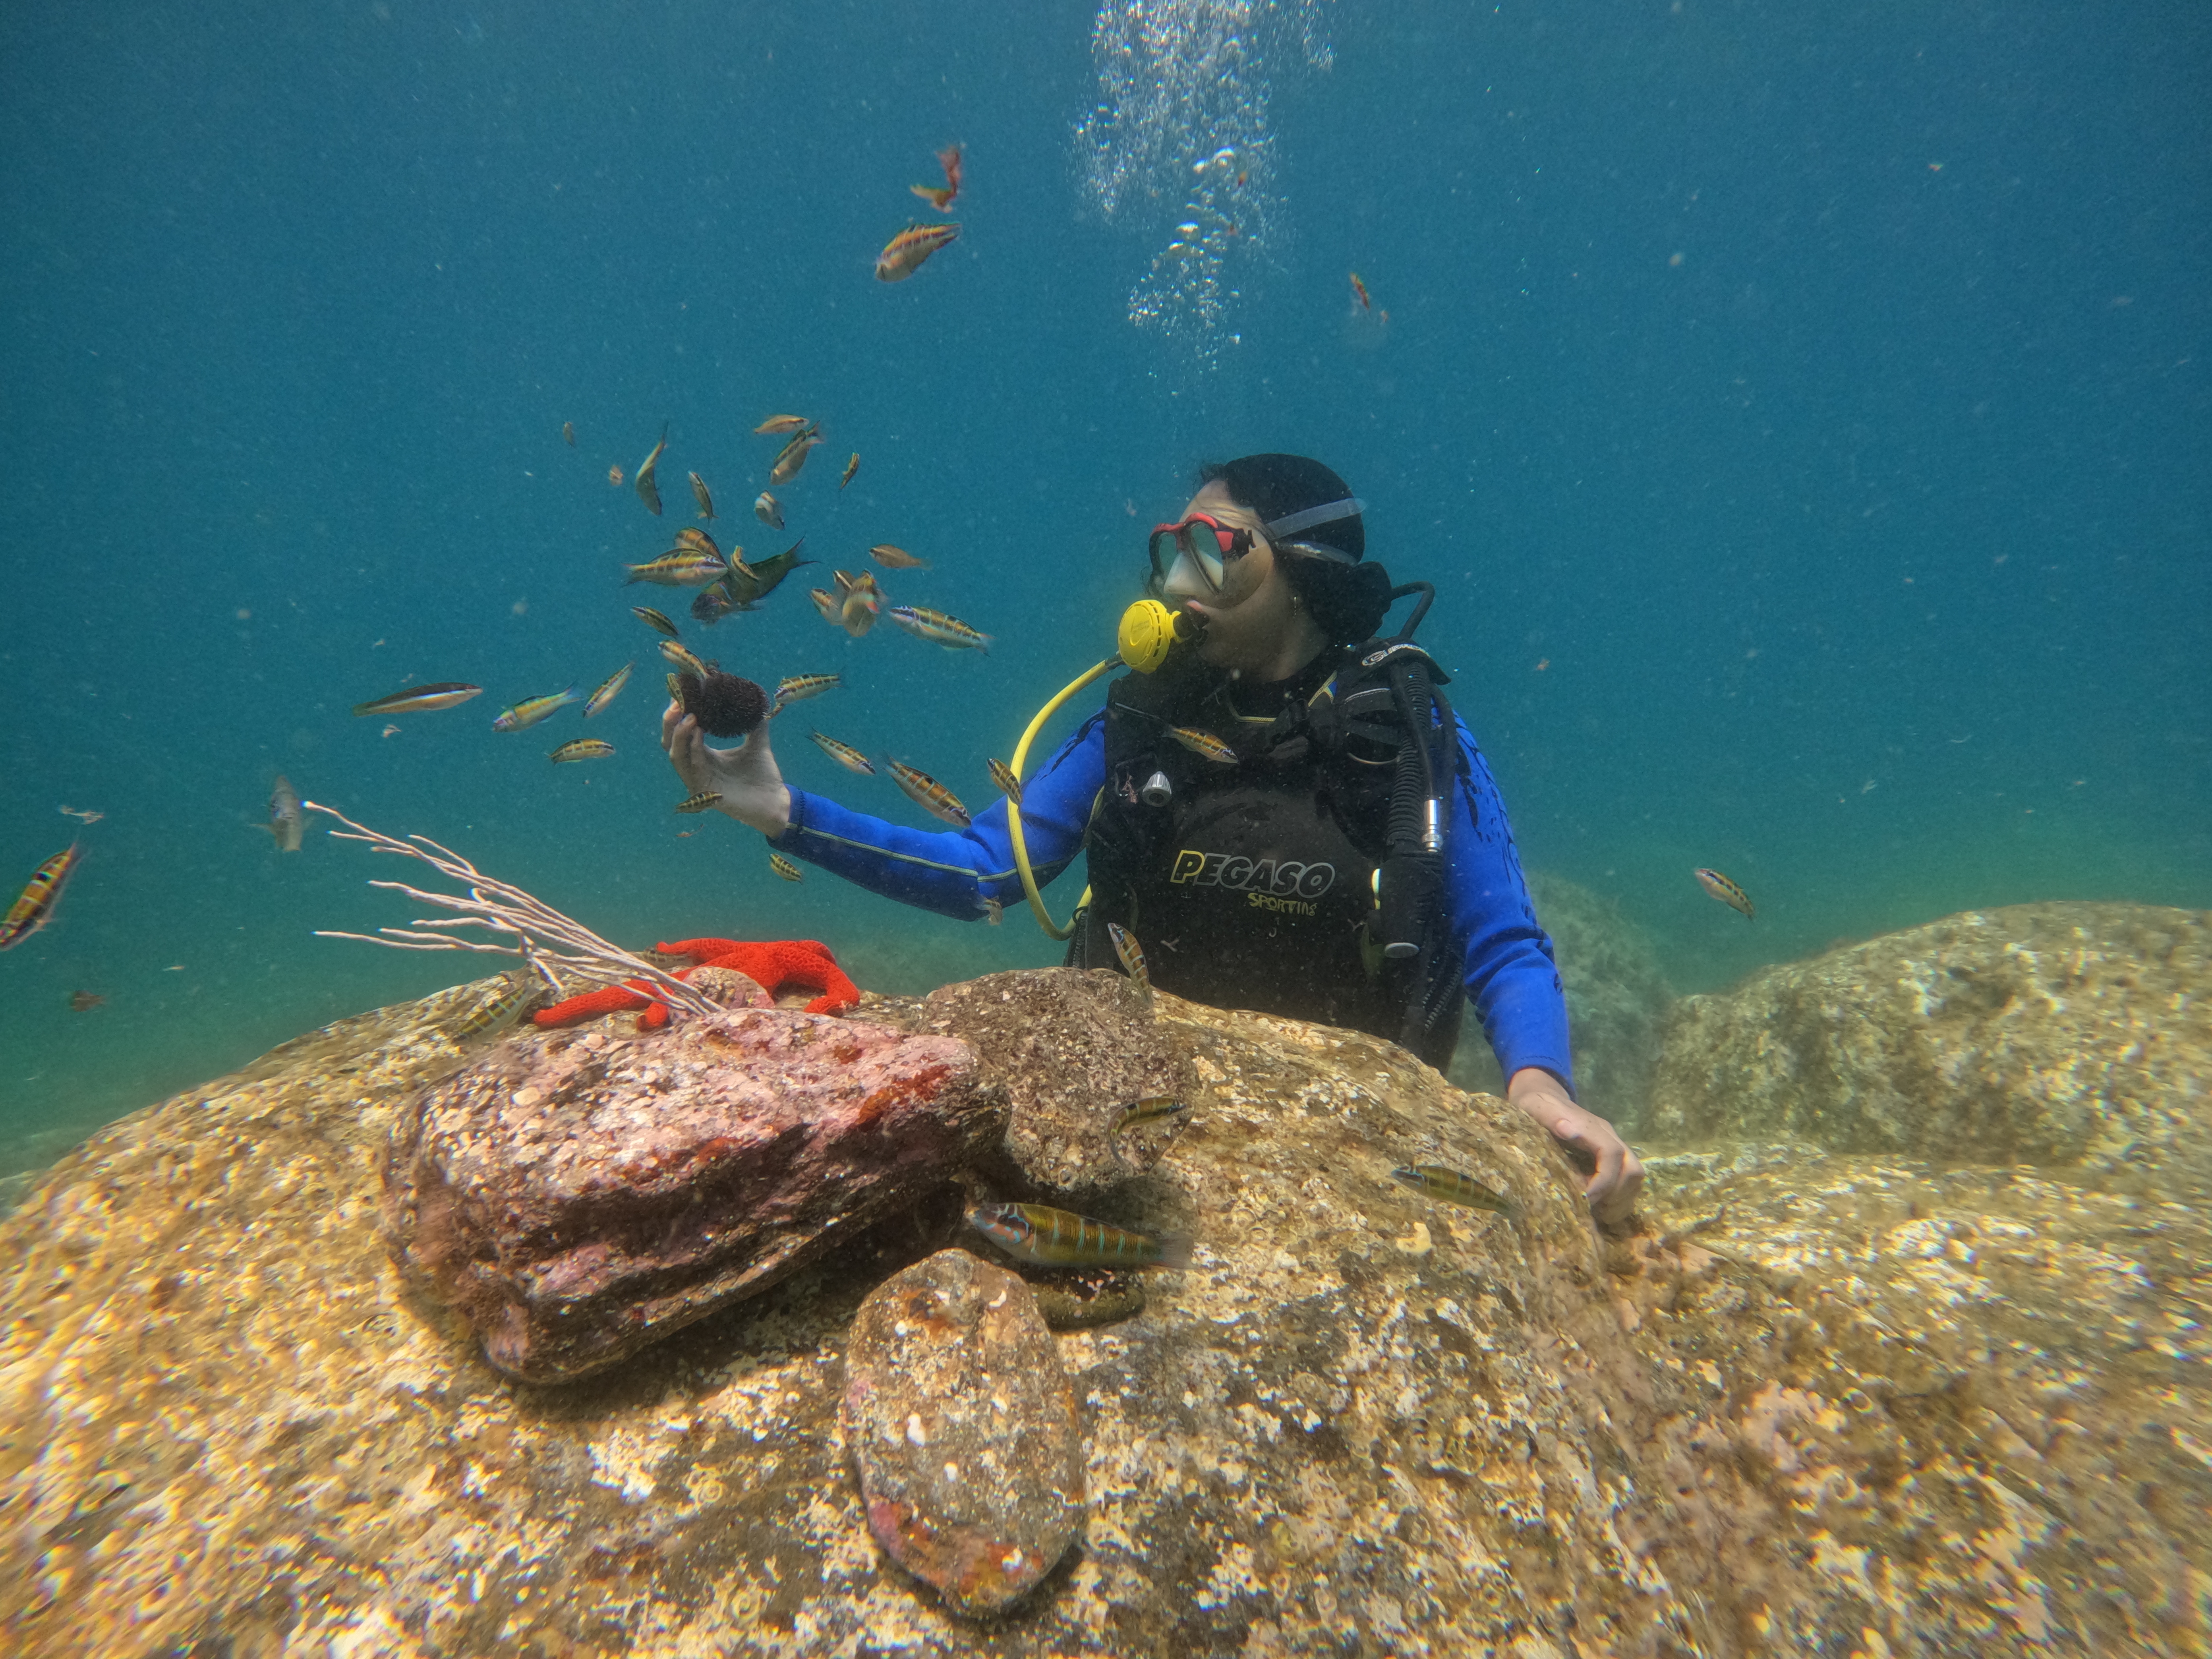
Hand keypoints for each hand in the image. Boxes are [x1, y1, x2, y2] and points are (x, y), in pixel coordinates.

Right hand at [660, 701, 792, 835]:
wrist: (775, 801)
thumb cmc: (763, 776)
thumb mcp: (757, 743)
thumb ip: (755, 723)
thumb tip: (757, 700)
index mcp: (703, 755)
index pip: (681, 734)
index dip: (677, 716)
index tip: (682, 695)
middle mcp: (696, 767)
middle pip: (670, 744)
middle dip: (670, 722)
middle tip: (678, 702)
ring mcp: (698, 781)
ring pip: (676, 756)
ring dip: (680, 735)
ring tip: (690, 716)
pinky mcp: (705, 792)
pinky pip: (693, 768)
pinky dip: (694, 749)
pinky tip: (699, 733)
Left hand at [1506, 1068, 1642, 1227]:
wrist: (1542, 1094)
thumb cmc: (1535, 1105)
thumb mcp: (1535, 1108)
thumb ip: (1550, 1117)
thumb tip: (1567, 1129)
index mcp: (1591, 1127)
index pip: (1612, 1154)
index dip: (1603, 1181)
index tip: (1585, 1198)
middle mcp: (1608, 1136)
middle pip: (1632, 1169)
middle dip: (1616, 1194)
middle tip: (1593, 1209)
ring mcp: (1613, 1145)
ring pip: (1634, 1177)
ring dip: (1620, 1199)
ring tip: (1598, 1212)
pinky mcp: (1611, 1157)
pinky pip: (1628, 1181)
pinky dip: (1619, 1199)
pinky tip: (1600, 1208)